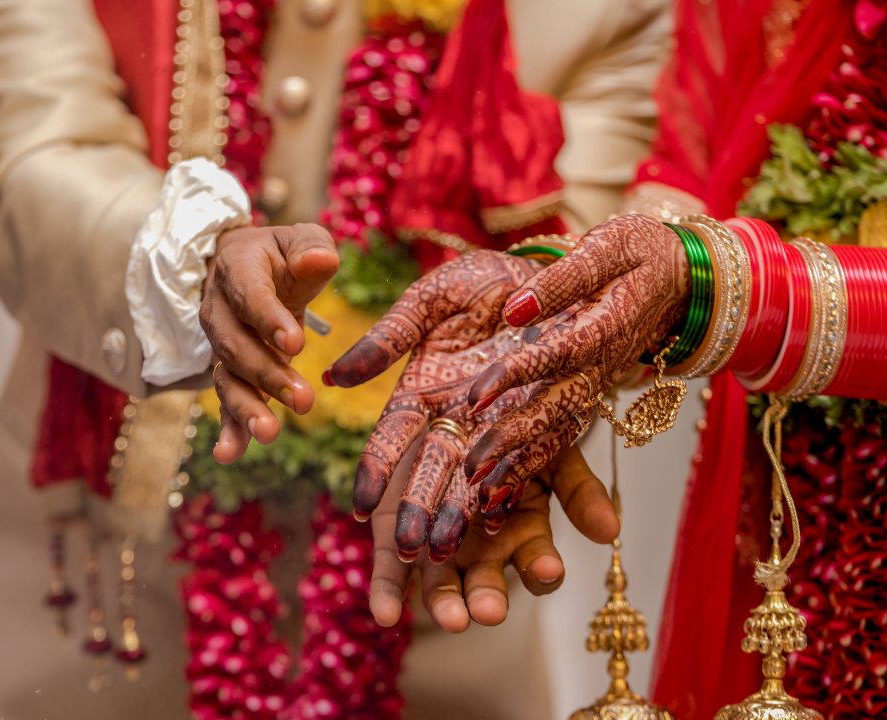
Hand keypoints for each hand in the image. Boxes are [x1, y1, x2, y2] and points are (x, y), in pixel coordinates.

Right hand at [200, 224, 339, 463]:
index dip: (269, 319)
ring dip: (246, 407)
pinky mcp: (231, 370)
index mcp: (238, 268)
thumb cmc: (285, 255)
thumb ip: (312, 248)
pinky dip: (228, 428)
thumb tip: (320, 261)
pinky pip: (226, 399)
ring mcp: (221, 343)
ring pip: (227, 376)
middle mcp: (219, 308)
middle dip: (267, 373)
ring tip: (268, 433)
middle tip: (303, 399)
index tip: (297, 345)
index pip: (250, 294)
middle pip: (235, 343)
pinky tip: (230, 454)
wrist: (251, 268)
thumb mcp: (302, 239)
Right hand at [325, 251, 545, 561]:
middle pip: (433, 477)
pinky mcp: (545, 428)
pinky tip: (521, 542)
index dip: (378, 471)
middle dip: (422, 518)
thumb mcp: (431, 299)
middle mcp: (457, 422)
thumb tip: (336, 375)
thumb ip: (391, 336)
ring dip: (468, 526)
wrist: (550, 272)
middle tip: (410, 555)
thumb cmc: (482, 282)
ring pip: (479, 486)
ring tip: (463, 570)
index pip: (392, 440)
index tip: (362, 506)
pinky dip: (523, 498)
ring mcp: (500, 429)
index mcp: (421, 393)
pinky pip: (535, 471)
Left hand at [368, 442, 618, 631]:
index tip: (549, 569)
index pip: (538, 564)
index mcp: (523, 530)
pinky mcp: (396, 537)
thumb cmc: (508, 424)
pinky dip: (386, 594)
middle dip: (489, 598)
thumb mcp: (549, 446)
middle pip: (488, 583)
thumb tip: (611, 531)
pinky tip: (384, 615)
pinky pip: (390, 571)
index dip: (543, 569)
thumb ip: (576, 487)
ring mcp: (438, 547)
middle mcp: (482, 547)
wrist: (451, 396)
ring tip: (452, 620)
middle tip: (489, 610)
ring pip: (441, 586)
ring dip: (445, 605)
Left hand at [462, 214, 689, 483]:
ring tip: (480, 495)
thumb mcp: (612, 246)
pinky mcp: (592, 392)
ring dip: (521, 465)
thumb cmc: (645, 253)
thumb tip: (516, 307)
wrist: (690, 280)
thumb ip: (564, 278)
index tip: (476, 393)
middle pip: (556, 407)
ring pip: (560, 431)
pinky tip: (500, 492)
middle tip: (471, 464)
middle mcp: (602, 365)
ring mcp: (598, 384)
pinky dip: (534, 467)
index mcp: (606, 325)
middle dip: (513, 438)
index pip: (558, 352)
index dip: (518, 373)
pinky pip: (564, 436)